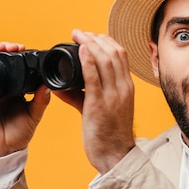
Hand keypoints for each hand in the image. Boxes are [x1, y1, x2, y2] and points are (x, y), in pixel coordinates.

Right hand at [0, 42, 50, 161]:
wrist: (3, 152)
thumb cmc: (17, 135)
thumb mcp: (33, 116)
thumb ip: (41, 102)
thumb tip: (48, 87)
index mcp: (10, 89)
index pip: (10, 65)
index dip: (14, 54)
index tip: (23, 48)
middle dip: (3, 49)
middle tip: (15, 46)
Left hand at [53, 30, 135, 173]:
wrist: (115, 155)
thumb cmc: (109, 135)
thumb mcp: (103, 109)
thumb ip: (83, 96)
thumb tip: (62, 86)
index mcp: (126, 88)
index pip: (121, 55)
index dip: (106, 41)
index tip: (90, 37)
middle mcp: (123, 88)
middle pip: (114, 53)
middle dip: (96, 37)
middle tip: (79, 33)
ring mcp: (113, 96)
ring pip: (106, 60)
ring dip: (91, 43)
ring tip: (77, 36)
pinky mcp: (99, 105)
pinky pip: (94, 77)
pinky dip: (88, 60)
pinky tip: (81, 50)